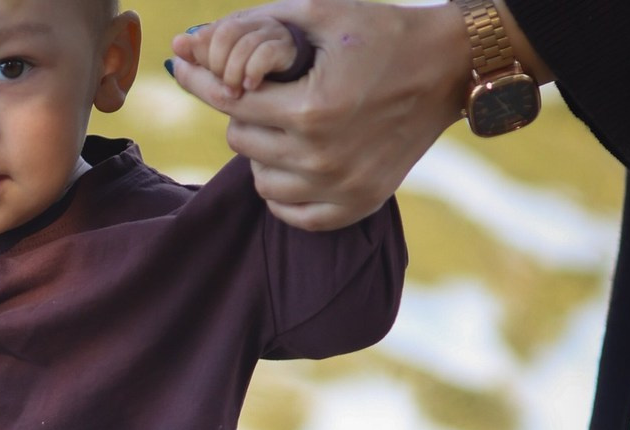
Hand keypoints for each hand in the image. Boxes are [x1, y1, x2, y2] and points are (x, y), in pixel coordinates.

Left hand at [170, 0, 475, 230]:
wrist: (448, 68)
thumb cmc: (383, 33)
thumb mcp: (324, 13)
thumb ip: (258, 26)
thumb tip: (192, 41)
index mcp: (312, 109)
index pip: (231, 102)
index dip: (203, 81)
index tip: (181, 66)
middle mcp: (322, 157)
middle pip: (240, 142)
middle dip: (245, 112)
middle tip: (270, 94)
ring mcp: (337, 189)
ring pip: (259, 179)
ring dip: (262, 151)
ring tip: (288, 125)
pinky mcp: (351, 208)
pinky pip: (287, 210)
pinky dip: (283, 187)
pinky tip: (298, 159)